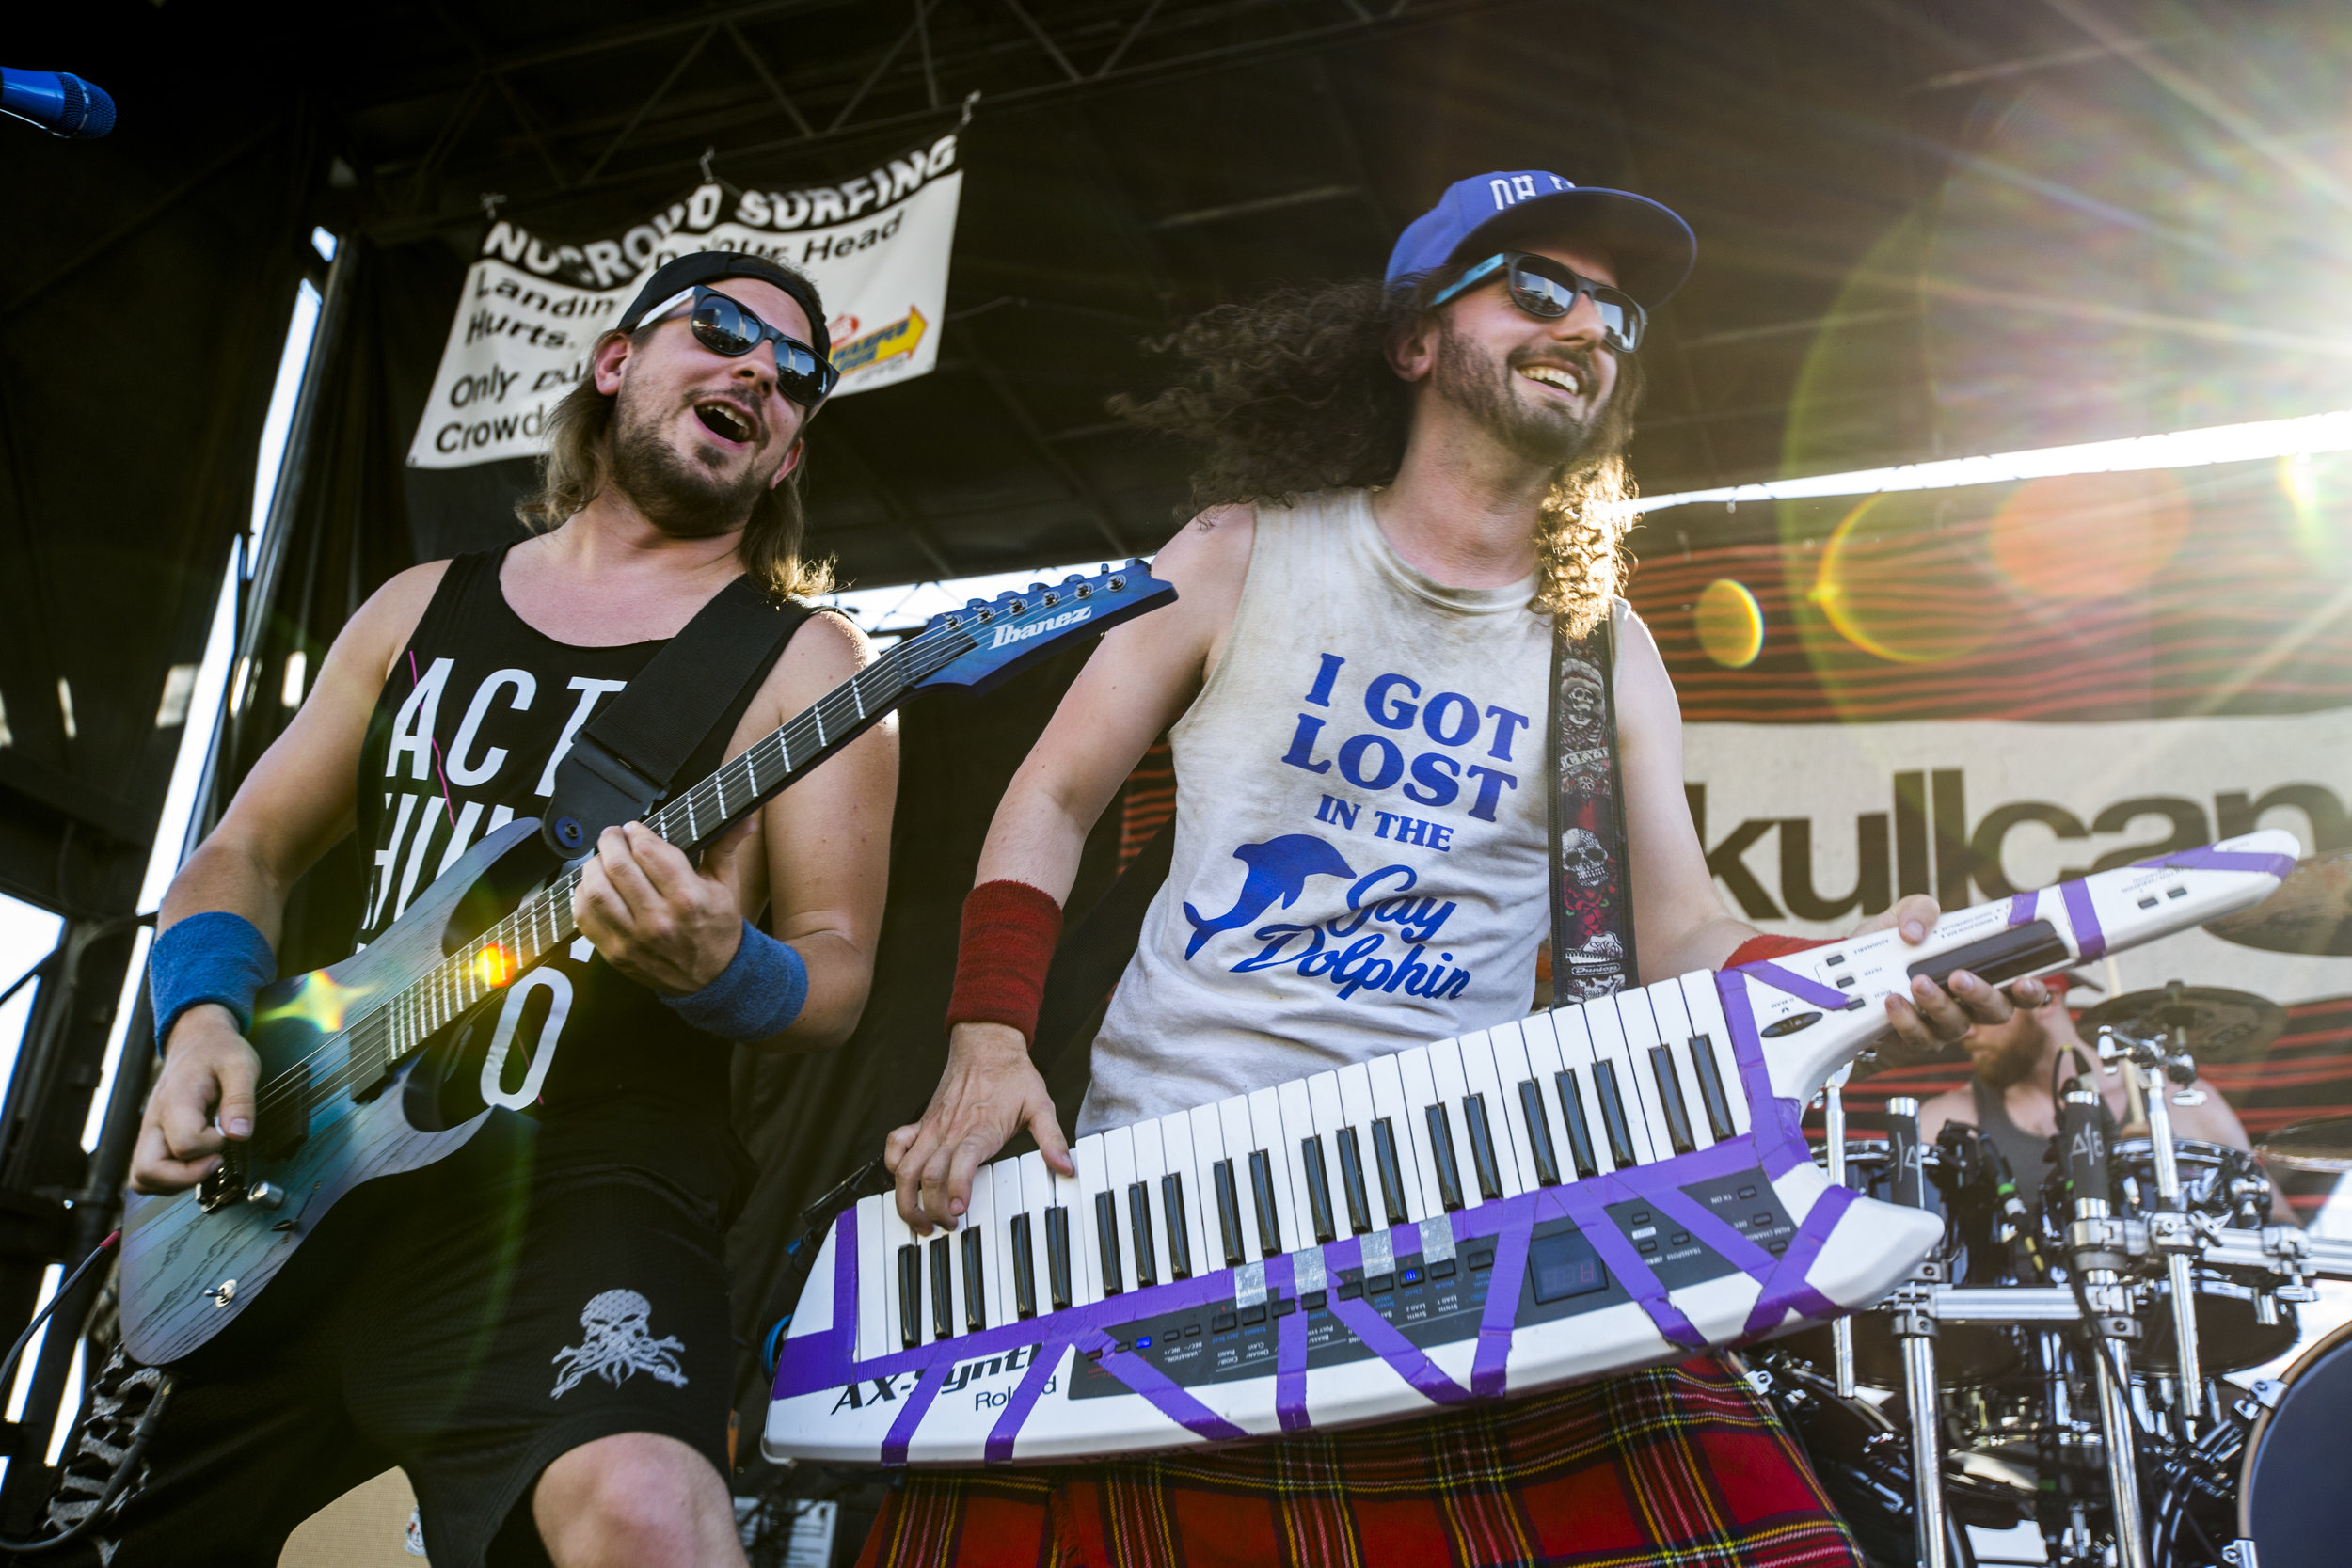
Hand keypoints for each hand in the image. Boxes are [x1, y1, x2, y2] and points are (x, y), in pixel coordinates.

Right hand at [130, 1005, 258, 1193]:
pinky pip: (149, 1173)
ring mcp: (150, 1131)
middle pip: (147, 1171)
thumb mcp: (241, 1065)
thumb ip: (241, 1100)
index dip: (213, 1145)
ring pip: (142, 1178)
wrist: (196, 1040)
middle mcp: (155, 1119)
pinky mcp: (153, 1138)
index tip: (229, 1131)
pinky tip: (195, 1164)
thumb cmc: (218, 1051)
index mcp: (176, 1100)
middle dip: (186, 1177)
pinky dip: (169, 1179)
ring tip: (206, 1163)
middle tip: (216, 1160)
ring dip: (175, 1182)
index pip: (185, 1143)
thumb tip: (239, 1135)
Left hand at [573, 822, 749, 993]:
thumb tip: (744, 817)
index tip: (634, 829)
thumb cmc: (717, 928)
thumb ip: (726, 847)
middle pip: (618, 867)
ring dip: (592, 867)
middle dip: (610, 842)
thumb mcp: (726, 887)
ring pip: (595, 892)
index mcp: (689, 899)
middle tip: (612, 837)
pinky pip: (585, 919)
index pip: (649, 852)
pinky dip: (582, 897)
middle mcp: (660, 920)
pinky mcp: (616, 954)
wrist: (713, 979)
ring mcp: (634, 939)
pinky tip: (593, 887)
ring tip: (601, 860)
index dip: (636, 833)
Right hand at [886, 1022, 1072, 1233]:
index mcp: (980, 1129)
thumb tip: (1066, 1167)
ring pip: (905, 1169)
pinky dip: (893, 1167)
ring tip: (920, 1221)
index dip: (956, 1188)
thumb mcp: (1041, 1105)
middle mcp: (951, 1131)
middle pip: (929, 1175)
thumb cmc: (1013, 1075)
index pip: (961, 1161)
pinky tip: (904, 1183)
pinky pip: (896, 1146)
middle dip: (932, 1208)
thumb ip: (1052, 1139)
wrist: (987, 1044)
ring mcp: (932, 1129)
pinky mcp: (922, 1124)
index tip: (958, 1210)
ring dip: (906, 1199)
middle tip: (947, 1227)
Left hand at [1855, 894, 2048, 1053]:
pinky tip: (1893, 1001)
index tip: (2025, 981)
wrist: (1849, 977)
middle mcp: (1968, 1005)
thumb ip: (1919, 910)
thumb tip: (1916, 930)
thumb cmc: (1889, 947)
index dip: (2031, 990)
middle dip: (1981, 995)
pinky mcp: (1915, 1040)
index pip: (2018, 989)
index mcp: (1979, 975)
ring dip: (1938, 1004)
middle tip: (1959, 977)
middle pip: (1995, 1012)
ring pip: (1956, 1025)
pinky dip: (1906, 1019)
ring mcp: (1943, 1026)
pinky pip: (1918, 1038)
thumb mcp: (1902, 918)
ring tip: (1917, 982)